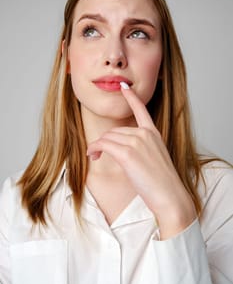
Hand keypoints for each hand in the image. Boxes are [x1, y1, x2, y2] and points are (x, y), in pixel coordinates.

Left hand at [87, 85, 195, 238]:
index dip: (131, 97)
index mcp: (153, 134)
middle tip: (97, 153)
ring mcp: (137, 142)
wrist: (170, 197)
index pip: (141, 110)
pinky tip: (93, 155)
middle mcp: (145, 134)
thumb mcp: (154, 160)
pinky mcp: (128, 153)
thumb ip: (141, 149)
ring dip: (97, 146)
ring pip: (107, 138)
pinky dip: (94, 149)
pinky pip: (103, 145)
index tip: (124, 87)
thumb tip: (122, 150)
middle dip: (104, 141)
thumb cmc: (162, 184)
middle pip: (115, 130)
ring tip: (94, 156)